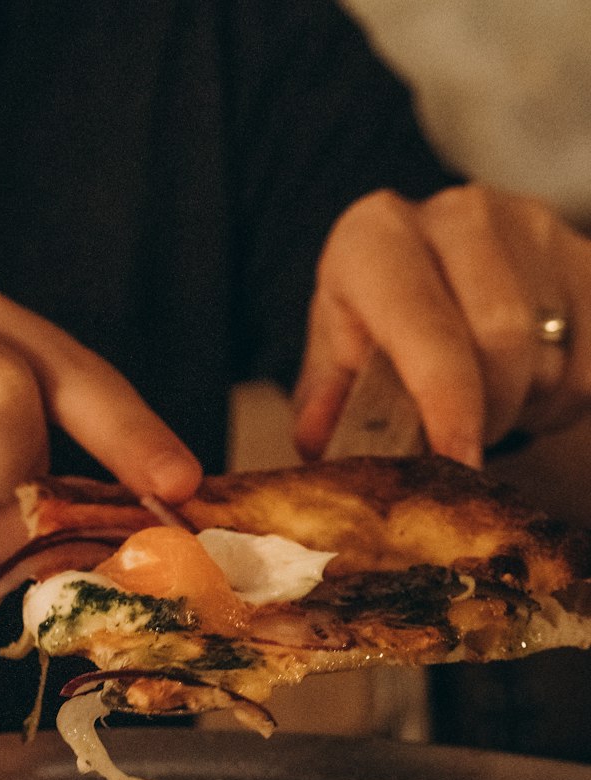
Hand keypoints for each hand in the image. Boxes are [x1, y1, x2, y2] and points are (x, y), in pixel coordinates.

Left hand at [293, 185, 590, 466]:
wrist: (432, 274)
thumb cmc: (375, 328)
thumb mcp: (336, 359)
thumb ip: (326, 401)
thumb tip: (319, 436)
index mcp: (378, 237)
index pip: (424, 325)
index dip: (446, 403)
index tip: (456, 460)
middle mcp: (458, 215)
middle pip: (502, 339)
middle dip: (486, 414)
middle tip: (460, 447)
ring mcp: (532, 227)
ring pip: (551, 356)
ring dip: (522, 406)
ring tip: (485, 402)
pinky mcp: (585, 258)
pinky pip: (590, 365)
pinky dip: (561, 397)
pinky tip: (526, 385)